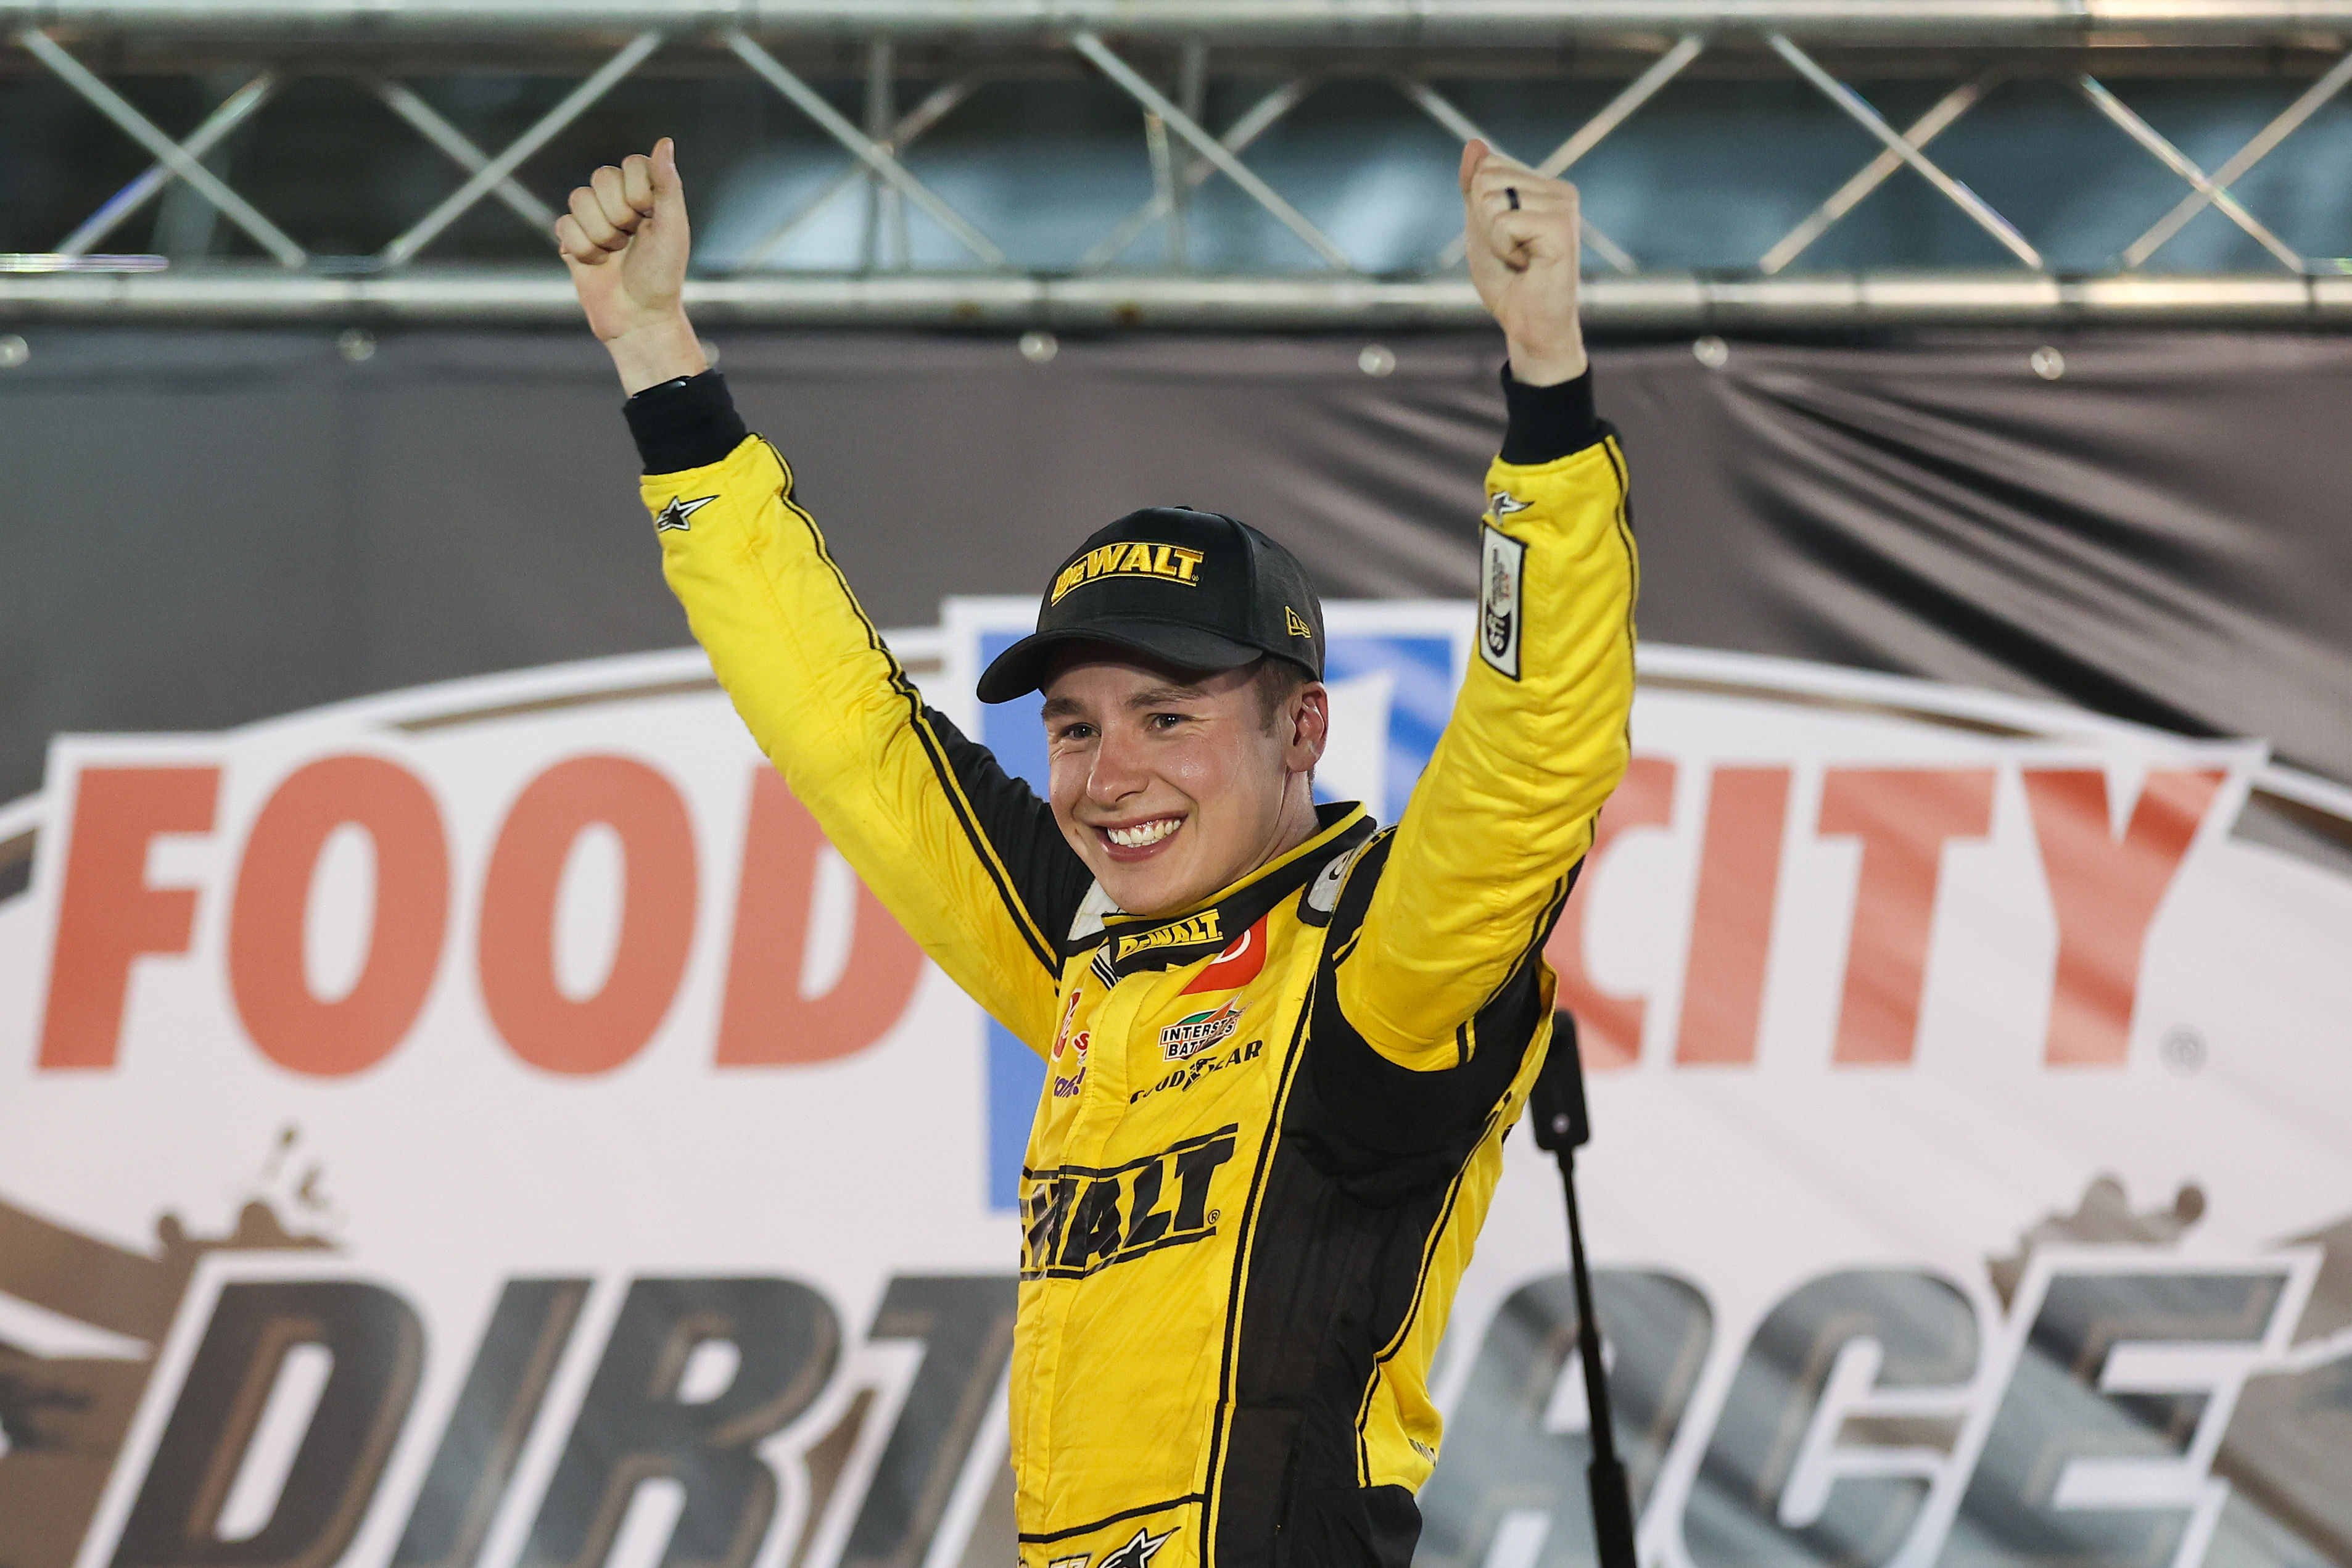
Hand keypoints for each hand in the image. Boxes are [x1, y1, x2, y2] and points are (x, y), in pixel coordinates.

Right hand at [557, 137, 707, 393]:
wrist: (639, 316)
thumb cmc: (663, 274)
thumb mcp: (673, 227)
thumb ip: (667, 183)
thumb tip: (665, 141)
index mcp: (645, 194)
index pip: (630, 164)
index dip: (639, 191)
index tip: (650, 216)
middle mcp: (617, 201)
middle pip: (601, 176)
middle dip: (619, 213)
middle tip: (632, 239)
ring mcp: (592, 219)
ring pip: (578, 198)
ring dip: (600, 233)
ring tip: (615, 254)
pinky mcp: (571, 239)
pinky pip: (563, 225)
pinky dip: (582, 249)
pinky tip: (597, 264)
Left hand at [1459, 140, 1587, 386]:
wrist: (1526, 323)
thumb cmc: (1507, 279)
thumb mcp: (1479, 226)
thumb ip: (1473, 185)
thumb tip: (1474, 143)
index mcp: (1544, 185)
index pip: (1487, 166)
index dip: (1478, 206)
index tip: (1502, 237)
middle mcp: (1560, 190)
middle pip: (1487, 178)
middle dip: (1483, 221)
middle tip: (1510, 250)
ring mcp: (1565, 207)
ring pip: (1492, 199)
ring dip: (1493, 238)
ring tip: (1520, 258)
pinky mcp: (1563, 227)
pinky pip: (1504, 221)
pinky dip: (1503, 248)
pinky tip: (1528, 264)